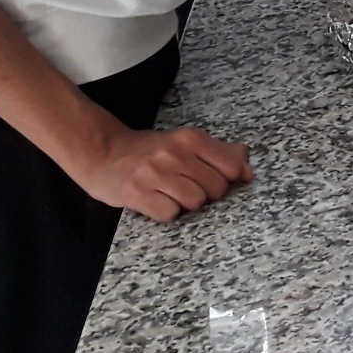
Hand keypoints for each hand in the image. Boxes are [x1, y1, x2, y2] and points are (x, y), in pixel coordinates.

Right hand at [75, 120, 253, 222]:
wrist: (103, 152)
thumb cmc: (150, 150)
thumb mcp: (186, 142)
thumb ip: (220, 153)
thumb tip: (248, 170)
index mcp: (191, 138)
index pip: (232, 166)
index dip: (230, 178)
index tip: (217, 179)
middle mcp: (175, 154)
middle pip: (217, 188)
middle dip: (208, 193)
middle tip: (187, 186)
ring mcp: (156, 174)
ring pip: (196, 202)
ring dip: (186, 203)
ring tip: (170, 192)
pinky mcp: (138, 194)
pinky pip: (170, 214)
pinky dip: (167, 212)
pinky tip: (156, 200)